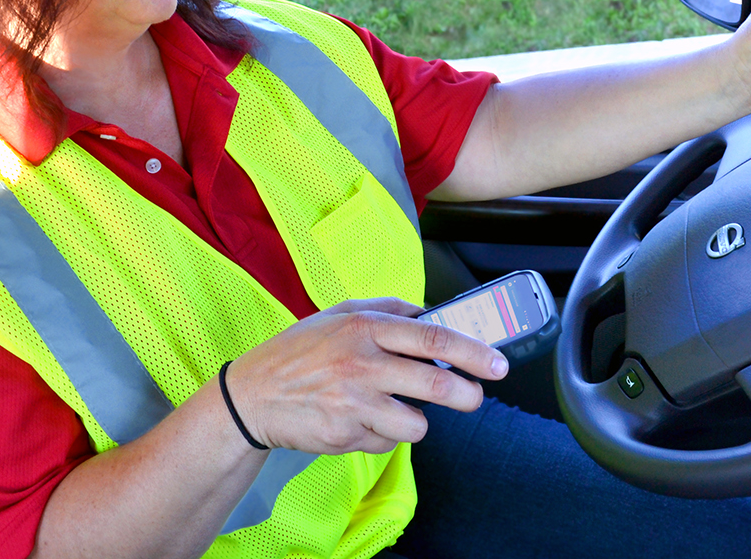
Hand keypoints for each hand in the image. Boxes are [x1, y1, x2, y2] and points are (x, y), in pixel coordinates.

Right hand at [223, 298, 508, 455]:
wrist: (252, 396)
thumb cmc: (299, 352)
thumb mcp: (339, 313)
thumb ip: (387, 309)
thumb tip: (430, 312)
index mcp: (364, 327)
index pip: (433, 337)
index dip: (473, 352)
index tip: (498, 364)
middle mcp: (361, 363)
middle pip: (435, 384)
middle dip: (468, 395)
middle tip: (474, 396)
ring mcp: (353, 402)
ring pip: (416, 424)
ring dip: (415, 421)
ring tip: (394, 408)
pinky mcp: (345, 434)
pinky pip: (385, 442)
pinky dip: (382, 435)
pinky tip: (358, 420)